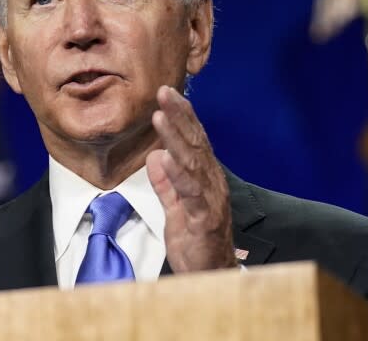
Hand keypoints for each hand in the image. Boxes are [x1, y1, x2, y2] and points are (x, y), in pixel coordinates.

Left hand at [146, 85, 236, 272]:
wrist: (211, 278)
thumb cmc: (196, 244)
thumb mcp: (176, 209)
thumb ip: (167, 184)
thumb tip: (155, 156)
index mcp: (204, 179)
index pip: (194, 141)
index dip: (182, 115)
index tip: (168, 93)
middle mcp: (212, 183)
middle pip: (196, 143)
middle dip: (180, 115)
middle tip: (165, 91)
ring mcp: (210, 199)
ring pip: (194, 162)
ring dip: (176, 137)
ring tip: (161, 115)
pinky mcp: (204, 218)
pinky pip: (191, 192)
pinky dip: (177, 173)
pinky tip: (165, 156)